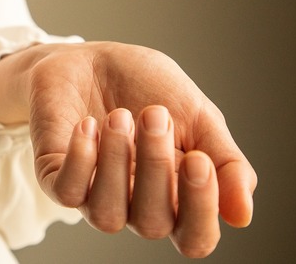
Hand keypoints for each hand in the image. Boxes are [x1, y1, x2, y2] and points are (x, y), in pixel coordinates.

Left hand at [0, 41, 256, 257]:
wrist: (91, 57)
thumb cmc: (148, 88)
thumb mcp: (199, 117)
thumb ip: (226, 163)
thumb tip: (241, 216)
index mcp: (175, 197)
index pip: (194, 237)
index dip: (200, 209)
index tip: (199, 159)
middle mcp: (134, 205)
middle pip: (152, 224)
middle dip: (156, 168)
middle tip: (155, 114)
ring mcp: (92, 194)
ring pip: (107, 216)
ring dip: (116, 164)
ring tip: (119, 116)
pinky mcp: (54, 175)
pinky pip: (67, 192)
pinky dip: (80, 161)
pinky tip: (87, 125)